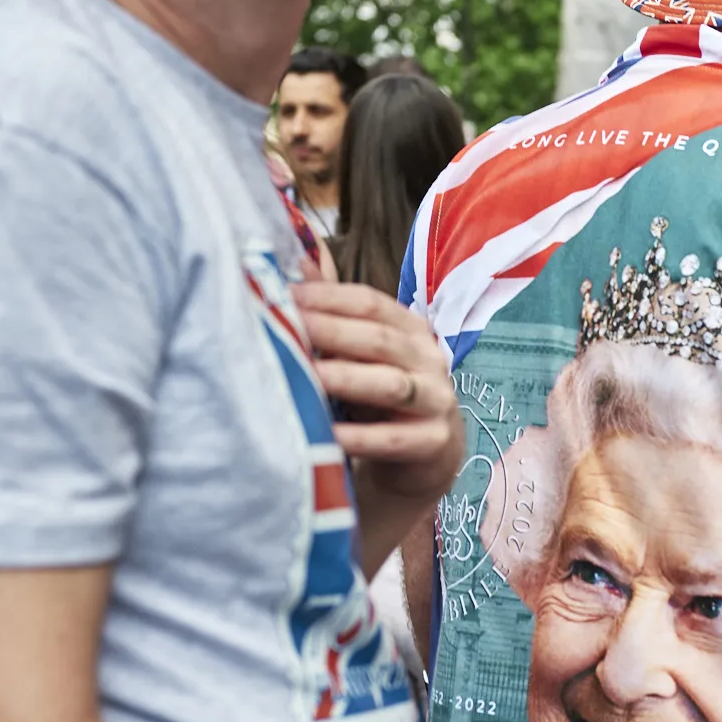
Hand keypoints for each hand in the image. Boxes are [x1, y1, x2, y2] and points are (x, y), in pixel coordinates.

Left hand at [293, 282, 463, 504]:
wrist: (422, 461)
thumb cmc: (381, 401)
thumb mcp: (360, 356)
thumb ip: (334, 313)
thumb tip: (298, 259)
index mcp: (411, 330)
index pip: (371, 303)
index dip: (327, 297)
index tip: (284, 295)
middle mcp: (429, 359)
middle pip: (380, 339)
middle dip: (331, 331)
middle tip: (286, 327)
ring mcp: (436, 401)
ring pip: (390, 384)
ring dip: (345, 378)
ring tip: (306, 374)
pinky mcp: (434, 443)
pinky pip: (394, 439)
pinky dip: (360, 437)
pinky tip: (328, 435)